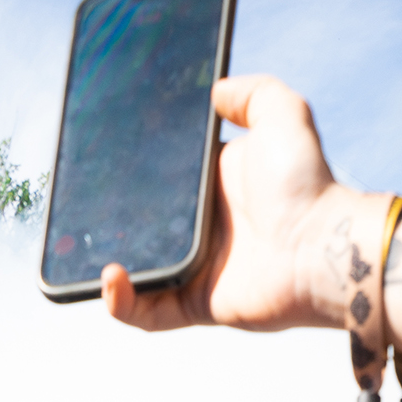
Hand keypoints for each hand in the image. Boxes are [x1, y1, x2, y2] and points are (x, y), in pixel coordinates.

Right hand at [102, 74, 357, 335]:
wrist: (323, 247)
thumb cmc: (307, 184)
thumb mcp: (283, 114)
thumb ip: (254, 93)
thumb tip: (216, 89)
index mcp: (214, 188)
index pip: (161, 180)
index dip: (130, 172)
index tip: (99, 158)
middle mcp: (203, 230)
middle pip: (141, 225)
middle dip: (105, 217)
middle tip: (78, 203)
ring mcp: (197, 271)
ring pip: (136, 270)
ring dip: (104, 261)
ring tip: (81, 245)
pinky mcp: (196, 306)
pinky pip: (147, 313)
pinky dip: (121, 302)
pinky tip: (109, 275)